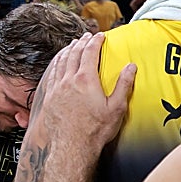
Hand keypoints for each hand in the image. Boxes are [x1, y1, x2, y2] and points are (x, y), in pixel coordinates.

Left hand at [33, 33, 135, 153]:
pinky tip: (59, 64)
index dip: (95, 42)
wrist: (73, 146)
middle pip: (73, 54)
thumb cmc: (96, 129)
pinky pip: (52, 74)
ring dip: (67, 51)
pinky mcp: (50, 97)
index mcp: (86, 80)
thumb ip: (124, 84)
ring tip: (71, 46)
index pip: (90, 53)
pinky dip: (57, 64)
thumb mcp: (117, 107)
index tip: (100, 36)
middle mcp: (69, 80)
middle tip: (86, 36)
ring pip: (60, 62)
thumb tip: (131, 66)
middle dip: (80, 43)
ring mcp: (57, 88)